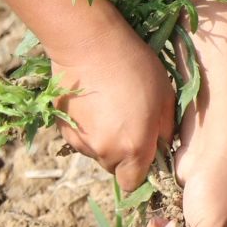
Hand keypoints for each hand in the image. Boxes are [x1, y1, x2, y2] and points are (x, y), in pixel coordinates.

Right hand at [49, 26, 175, 193]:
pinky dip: (86, 127)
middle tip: (127, 122)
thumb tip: (162, 146)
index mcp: (134, 148)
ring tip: (109, 106)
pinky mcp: (62, 128)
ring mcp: (80, 141)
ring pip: (96, 152)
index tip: (144, 150)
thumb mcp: (165, 95)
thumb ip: (165, 129)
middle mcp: (105, 152)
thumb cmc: (135, 65)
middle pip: (114, 168)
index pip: (134, 182)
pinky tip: (92, 102)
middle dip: (122, 154)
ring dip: (103, 140)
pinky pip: (79, 137)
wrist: (88, 43)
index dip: (140, 170)